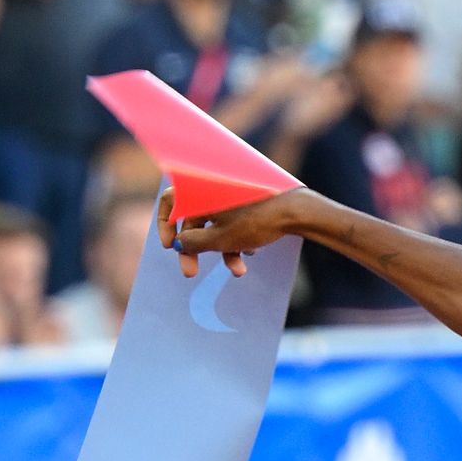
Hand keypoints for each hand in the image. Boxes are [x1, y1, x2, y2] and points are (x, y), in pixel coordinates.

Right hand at [170, 187, 321, 276]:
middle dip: (194, 249)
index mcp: (199, 188)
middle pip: (192, 220)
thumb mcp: (218, 239)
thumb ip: (192, 243)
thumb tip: (179, 243)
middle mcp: (212, 187)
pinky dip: (237, 238)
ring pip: (215, 224)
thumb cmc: (255, 221)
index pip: (169, 201)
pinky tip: (251, 250)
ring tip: (238, 270)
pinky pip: (233, 221)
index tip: (169, 247)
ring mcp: (230, 194)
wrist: (297, 211)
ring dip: (221, 249)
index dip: (164, 225)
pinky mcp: (247, 201)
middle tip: (190, 273)